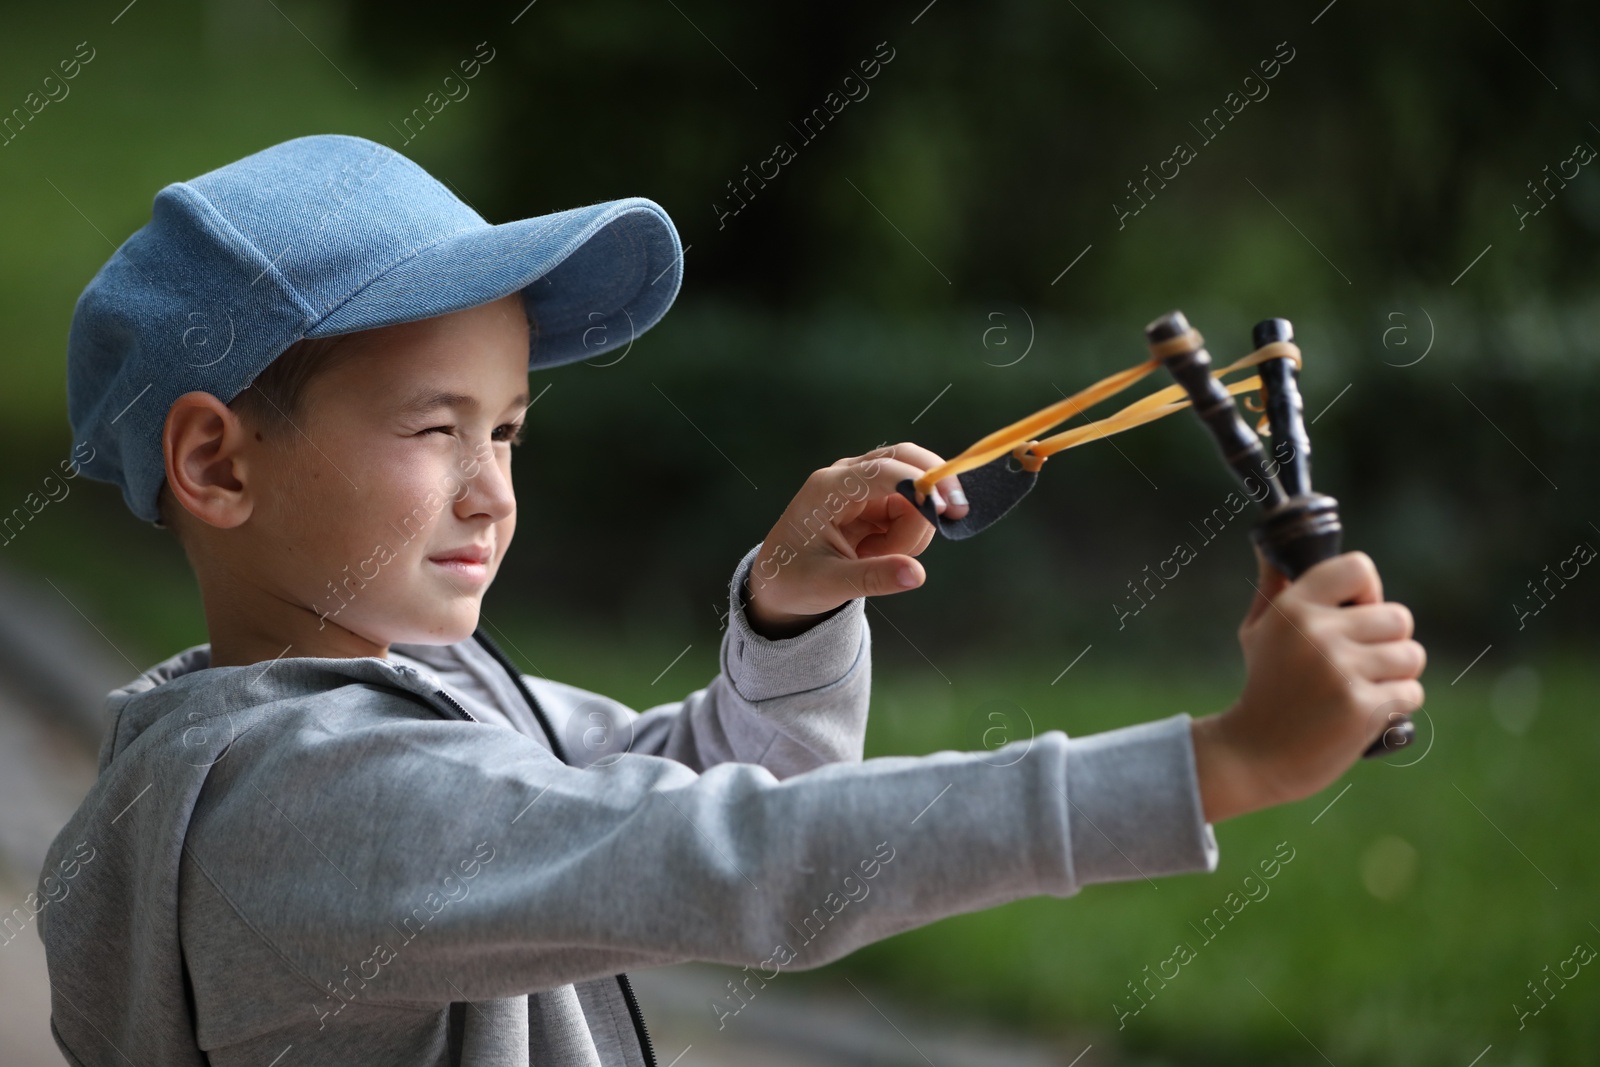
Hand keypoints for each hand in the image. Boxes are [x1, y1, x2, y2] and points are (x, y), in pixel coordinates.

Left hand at [742, 442, 969, 638]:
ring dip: (913, 529)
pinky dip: (909, 534)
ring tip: (875, 556)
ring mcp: (864, 487)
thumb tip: (916, 575)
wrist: (780, 581)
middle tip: (956, 516)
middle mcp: (847, 477)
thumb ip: (873, 578)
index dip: (918, 484)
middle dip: (933, 488)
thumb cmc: (794, 579)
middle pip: (908, 461)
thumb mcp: (829, 584)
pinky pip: (913, 510)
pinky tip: (881, 551)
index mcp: (827, 488)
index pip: (882, 470)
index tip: (945, 508)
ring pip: (916, 493)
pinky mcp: (876, 501)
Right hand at [1189, 547, 1426, 822]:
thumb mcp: (1259, 631)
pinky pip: (1411, 692)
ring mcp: (1340, 669)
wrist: (1254, 753)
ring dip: (1397, 675)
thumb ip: (1275, 587)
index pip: (1360, 568)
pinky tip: (1366, 713)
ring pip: (1411, 656)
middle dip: (1388, 642)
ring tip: (1363, 688)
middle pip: (1398, 617)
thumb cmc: (1264, 686)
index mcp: (1294, 606)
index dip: (1368, 592)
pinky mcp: (1361, 706)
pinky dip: (1396, 705)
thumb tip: (1269, 546)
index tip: (1354, 615)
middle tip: (1360, 664)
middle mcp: (1318, 632)